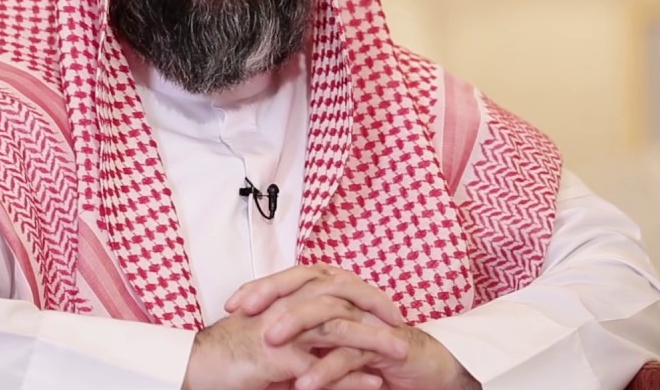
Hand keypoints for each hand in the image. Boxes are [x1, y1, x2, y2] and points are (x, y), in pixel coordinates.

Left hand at [226, 265, 478, 389]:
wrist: (427, 370)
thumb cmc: (376, 356)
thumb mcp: (332, 344)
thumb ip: (305, 338)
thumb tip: (263, 337)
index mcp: (337, 294)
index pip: (295, 280)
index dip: (264, 287)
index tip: (232, 303)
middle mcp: (352, 299)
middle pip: (309, 283)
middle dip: (274, 294)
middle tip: (243, 310)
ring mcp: (368, 320)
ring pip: (329, 312)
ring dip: (297, 325)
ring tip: (269, 341)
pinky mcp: (383, 345)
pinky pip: (350, 354)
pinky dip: (326, 369)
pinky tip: (304, 382)